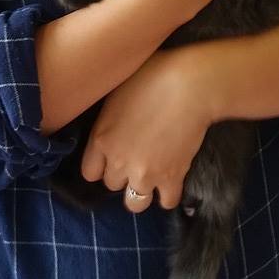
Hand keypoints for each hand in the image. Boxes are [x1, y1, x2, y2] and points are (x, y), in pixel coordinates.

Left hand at [80, 48, 214, 210]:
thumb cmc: (151, 76)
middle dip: (122, 174)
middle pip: (112, 185)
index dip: (101, 165)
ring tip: (150, 177)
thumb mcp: (116, 92)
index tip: (111, 158)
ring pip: (134, 203)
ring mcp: (145, 173)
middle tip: (135, 159)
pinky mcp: (172, 178)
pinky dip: (168, 194)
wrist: (189, 85)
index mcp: (101, 139)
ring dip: (140, 191)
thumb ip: (106, 119)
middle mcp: (119, 161)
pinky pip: (166, 201)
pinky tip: (171, 180)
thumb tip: (107, 127)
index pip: (89, 172)